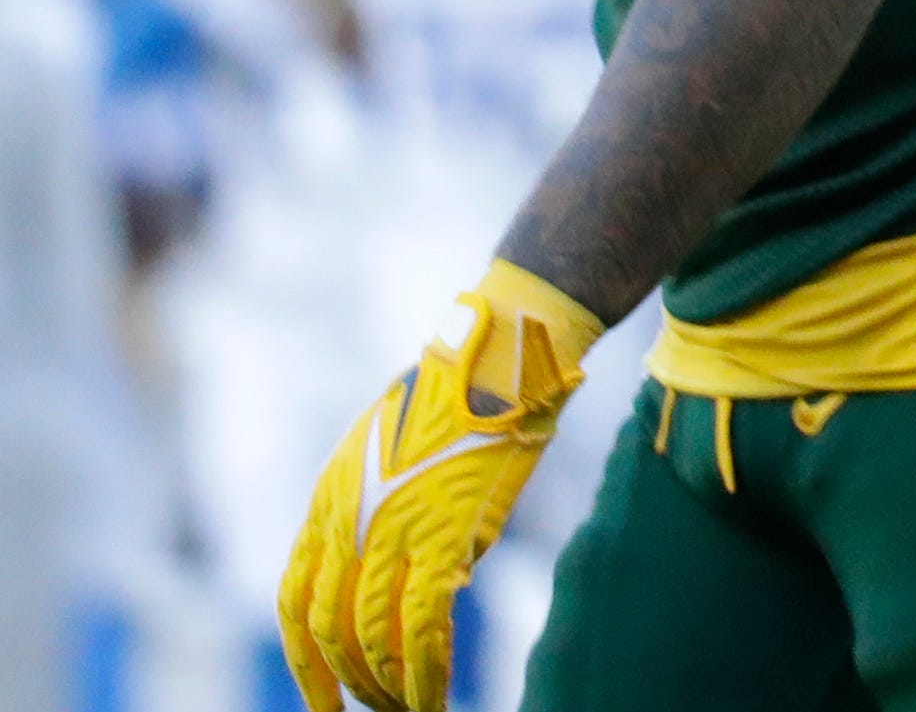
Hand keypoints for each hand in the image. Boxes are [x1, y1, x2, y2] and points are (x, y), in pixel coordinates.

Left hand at [279, 261, 599, 711]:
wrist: (499, 359)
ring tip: (410, 711)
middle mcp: (349, 524)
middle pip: (331, 629)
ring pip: (373, 636)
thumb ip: (387, 519)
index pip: (296, 602)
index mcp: (329, 504)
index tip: (322, 700)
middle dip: (349, 683)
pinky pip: (423, 626)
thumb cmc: (460, 400)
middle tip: (375, 711)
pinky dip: (425, 673)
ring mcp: (393, 532)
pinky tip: (434, 699)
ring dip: (389, 686)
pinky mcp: (444, 536)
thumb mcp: (393, 457)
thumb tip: (424, 582)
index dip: (305, 661)